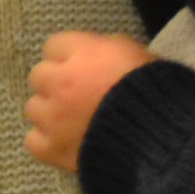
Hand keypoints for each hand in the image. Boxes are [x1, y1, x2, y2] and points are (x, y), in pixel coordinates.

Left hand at [22, 30, 154, 170]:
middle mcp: (60, 82)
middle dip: (56, 83)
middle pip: (39, 75)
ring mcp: (52, 117)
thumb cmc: (158, 94)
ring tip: (74, 121)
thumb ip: (108, 50)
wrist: (161, 140)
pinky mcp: (51, 148)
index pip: (54, 45)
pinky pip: (33, 141)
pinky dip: (48, 142)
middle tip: (78, 95)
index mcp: (84, 54)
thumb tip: (94, 56)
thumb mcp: (139, 56)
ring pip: (33, 108)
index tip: (84, 67)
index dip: (70, 56)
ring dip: (50, 113)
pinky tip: (67, 143)